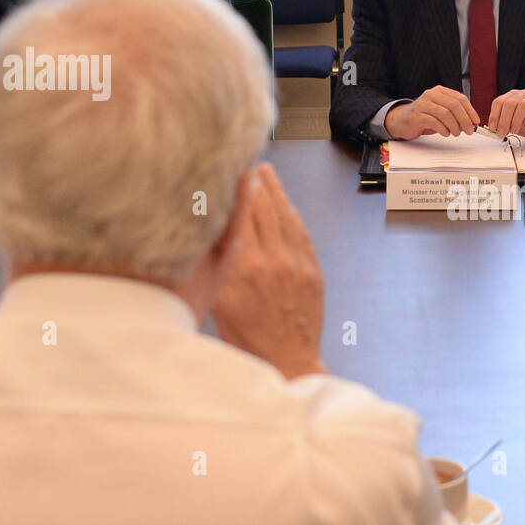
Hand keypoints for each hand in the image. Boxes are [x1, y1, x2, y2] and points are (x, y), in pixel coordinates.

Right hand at [213, 164, 326, 379]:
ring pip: (285, 216)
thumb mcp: (219, 303)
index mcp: (244, 269)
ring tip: (267, 173)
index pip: (237, 217)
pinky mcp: (313, 271)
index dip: (233, 191)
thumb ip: (217, 266)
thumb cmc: (249, 338)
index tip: (227, 172)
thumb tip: (211, 233)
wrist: (288, 360)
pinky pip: (302, 233)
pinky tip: (286, 203)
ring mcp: (296, 265)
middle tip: (247, 163)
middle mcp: (272, 262)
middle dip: (255, 183)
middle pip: (262, 210)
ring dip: (276, 192)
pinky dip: (292, 214)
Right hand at [386, 86, 479, 138]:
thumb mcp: (441, 112)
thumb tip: (470, 123)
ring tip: (456, 133)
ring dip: (454, 126)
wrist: (402, 120)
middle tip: (469, 130)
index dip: (470, 111)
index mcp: (440, 91)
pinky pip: (434, 122)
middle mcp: (431, 95)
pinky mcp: (417, 115)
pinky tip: (445, 133)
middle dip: (465, 120)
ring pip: (445, 114)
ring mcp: (423, 104)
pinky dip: (443, 129)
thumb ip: (455, 114)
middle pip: (454, 106)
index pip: (460, 98)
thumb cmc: (424, 116)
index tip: (476, 122)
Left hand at [488, 89, 524, 138]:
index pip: (499, 102)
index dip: (494, 115)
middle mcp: (523, 94)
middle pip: (509, 103)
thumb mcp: (513, 124)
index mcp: (512, 96)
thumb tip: (494, 130)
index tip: (493, 128)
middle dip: (503, 120)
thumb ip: (504, 124)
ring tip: (514, 131)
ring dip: (516, 120)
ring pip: (522, 105)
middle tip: (502, 133)